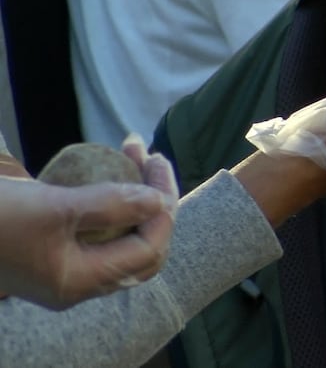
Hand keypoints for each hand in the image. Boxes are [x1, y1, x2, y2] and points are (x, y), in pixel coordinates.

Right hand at [0, 135, 177, 309]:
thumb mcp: (53, 207)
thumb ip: (109, 205)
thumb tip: (159, 201)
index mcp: (80, 282)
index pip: (146, 252)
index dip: (162, 211)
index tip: (158, 166)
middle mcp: (78, 282)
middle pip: (141, 247)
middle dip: (155, 202)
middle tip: (153, 158)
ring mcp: (66, 267)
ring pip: (122, 236)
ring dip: (135, 196)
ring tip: (136, 152)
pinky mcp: (54, 249)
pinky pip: (100, 229)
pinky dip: (113, 201)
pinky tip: (113, 169)